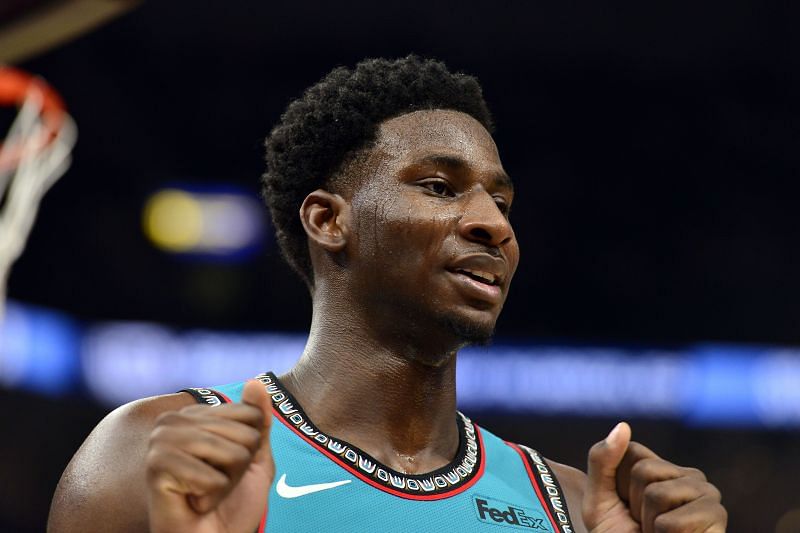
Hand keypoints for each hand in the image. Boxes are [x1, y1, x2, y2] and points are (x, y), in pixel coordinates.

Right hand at [146, 380, 274, 532]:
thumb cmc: (230, 503)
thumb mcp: (255, 457)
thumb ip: (258, 420)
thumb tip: (256, 382)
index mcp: (196, 414)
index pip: (250, 414)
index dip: (250, 448)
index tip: (228, 467)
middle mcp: (174, 421)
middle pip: (243, 435)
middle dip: (238, 468)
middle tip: (215, 484)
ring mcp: (161, 441)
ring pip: (230, 454)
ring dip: (226, 483)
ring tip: (204, 492)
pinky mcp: (156, 466)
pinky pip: (211, 477)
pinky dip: (211, 496)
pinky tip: (193, 501)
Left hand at [582, 422, 726, 532]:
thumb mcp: (598, 498)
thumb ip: (602, 460)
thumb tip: (623, 425)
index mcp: (661, 466)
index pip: (632, 451)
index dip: (618, 483)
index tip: (625, 505)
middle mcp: (687, 474)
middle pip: (644, 471)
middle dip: (634, 504)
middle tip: (642, 524)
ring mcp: (706, 492)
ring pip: (657, 494)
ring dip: (648, 523)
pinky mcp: (716, 516)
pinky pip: (671, 522)